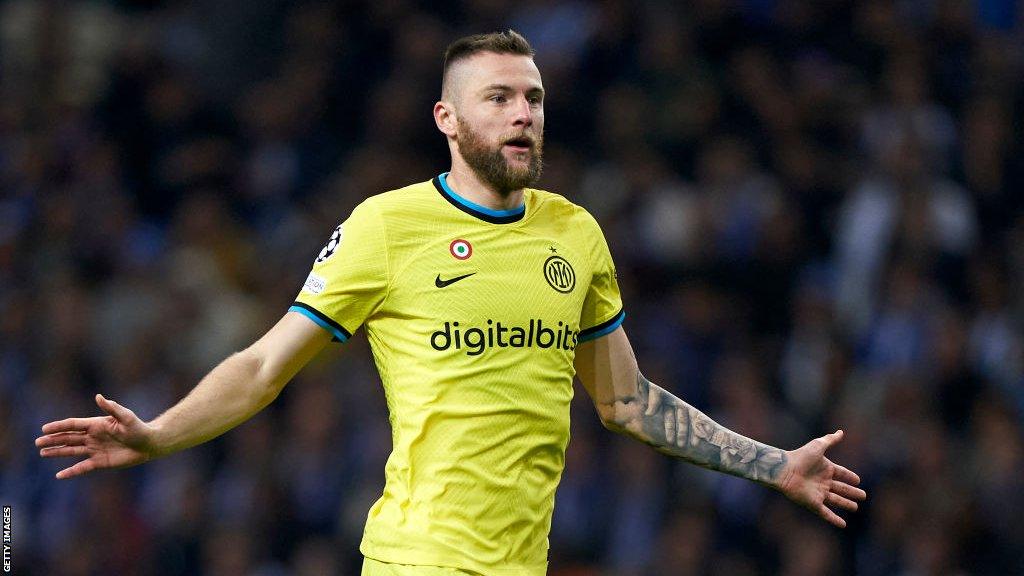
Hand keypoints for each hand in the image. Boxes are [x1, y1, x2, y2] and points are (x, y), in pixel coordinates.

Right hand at [36, 394, 157, 478]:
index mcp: (96, 424)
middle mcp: (92, 437)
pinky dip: (71, 471)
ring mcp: (95, 449)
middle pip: (68, 438)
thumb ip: (112, 408)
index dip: (59, 427)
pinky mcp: (100, 462)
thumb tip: (98, 396)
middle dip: (53, 440)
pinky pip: (82, 467)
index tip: (44, 429)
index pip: (73, 425)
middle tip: (37, 442)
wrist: (148, 444)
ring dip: (57, 452)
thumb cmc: (138, 428)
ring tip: (42, 452)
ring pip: (71, 450)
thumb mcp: (126, 417)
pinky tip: (59, 475)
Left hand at [777, 429, 865, 527]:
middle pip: (841, 488)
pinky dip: (834, 519)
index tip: (858, 480)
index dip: (850, 477)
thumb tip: (841, 432)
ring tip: (855, 508)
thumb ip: (830, 440)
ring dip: (846, 504)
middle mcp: (823, 482)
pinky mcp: (813, 503)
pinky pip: (826, 513)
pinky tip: (843, 524)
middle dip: (852, 492)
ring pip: (836, 500)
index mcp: (825, 469)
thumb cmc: (800, 456)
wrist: (784, 469)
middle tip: (863, 496)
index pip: (841, 473)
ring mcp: (818, 493)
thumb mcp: (818, 446)